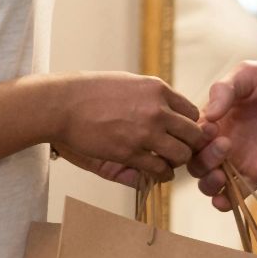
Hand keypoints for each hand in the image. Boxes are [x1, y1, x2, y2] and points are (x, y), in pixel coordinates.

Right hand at [50, 72, 208, 185]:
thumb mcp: (128, 83)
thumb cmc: (91, 92)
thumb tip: (168, 110)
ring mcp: (146, 132)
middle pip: (194, 134)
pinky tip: (156, 173)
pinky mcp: (130, 152)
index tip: (178, 133)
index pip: (192, 112)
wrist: (62, 104)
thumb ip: (151, 96)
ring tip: (166, 162)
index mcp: (158, 89)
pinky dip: (162, 174)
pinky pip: (160, 169)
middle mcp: (157, 109)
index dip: (187, 126)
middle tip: (177, 150)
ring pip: (182, 154)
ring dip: (176, 161)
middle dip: (188, 145)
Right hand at [189, 62, 256, 209]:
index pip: (192, 136)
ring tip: (221, 173)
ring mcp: (239, 161)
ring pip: (209, 182)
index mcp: (217, 119)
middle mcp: (224, 141)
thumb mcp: (248, 73)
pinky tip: (225, 197)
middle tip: (225, 144)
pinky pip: (234, 196)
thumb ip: (224, 89)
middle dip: (202, 159)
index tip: (212, 128)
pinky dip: (224, 202)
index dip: (195, 136)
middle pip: (196, 162)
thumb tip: (208, 116)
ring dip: (208, 183)